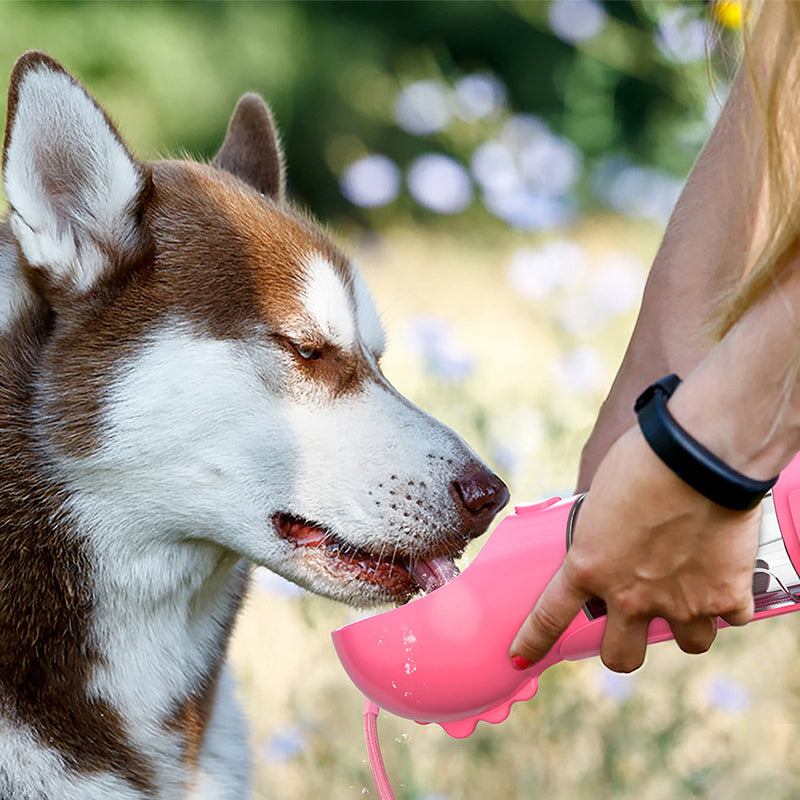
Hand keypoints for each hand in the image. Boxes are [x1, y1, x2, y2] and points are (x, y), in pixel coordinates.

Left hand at [510, 426, 760, 672]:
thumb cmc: (641, 460)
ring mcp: (679, 602)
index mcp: (588, 566)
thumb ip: (597, 529)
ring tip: (692, 595)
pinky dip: (731, 600)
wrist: (697, 457)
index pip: (549, 616)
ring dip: (688, 624)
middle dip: (624, 649)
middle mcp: (630, 596)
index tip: (520, 658)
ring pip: (688, 643)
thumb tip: (603, 533)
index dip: (533, 642)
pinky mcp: (725, 596)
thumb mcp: (598, 497)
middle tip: (631, 625)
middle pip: (621, 657)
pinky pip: (732, 616)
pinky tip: (728, 576)